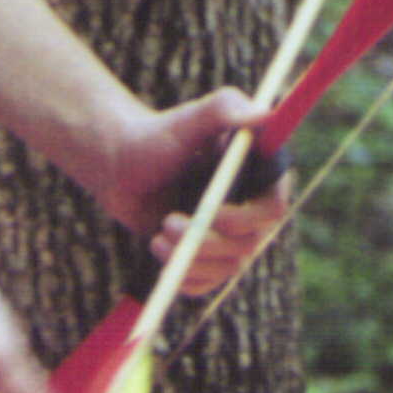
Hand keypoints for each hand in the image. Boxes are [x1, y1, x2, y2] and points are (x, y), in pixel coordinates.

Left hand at [98, 88, 291, 292]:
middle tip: (169, 224)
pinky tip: (162, 258)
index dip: (247, 218)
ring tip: (157, 238)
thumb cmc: (156, 136)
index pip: (273, 208)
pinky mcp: (204, 257)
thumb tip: (264, 115)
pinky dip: (186, 279)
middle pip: (249, 244)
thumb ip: (227, 109)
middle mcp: (248, 208)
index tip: (213, 213)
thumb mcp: (191, 119)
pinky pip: (206, 283)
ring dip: (191, 260)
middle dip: (208, 241)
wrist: (119, 164)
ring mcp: (227, 236)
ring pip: (226, 267)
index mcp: (257, 176)